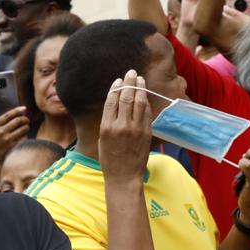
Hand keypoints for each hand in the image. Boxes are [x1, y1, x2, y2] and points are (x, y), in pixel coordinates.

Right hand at [0, 103, 29, 184]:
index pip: (8, 115)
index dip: (17, 111)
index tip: (24, 108)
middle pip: (16, 121)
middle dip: (24, 119)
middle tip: (26, 119)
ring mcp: (5, 139)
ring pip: (21, 129)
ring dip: (26, 126)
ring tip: (27, 126)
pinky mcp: (11, 146)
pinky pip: (22, 137)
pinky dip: (25, 134)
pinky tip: (24, 134)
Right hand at [99, 70, 151, 184]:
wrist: (124, 177)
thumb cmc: (110, 160)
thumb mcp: (103, 140)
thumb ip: (108, 122)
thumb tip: (115, 104)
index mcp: (107, 127)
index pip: (112, 100)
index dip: (116, 88)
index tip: (118, 80)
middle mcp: (121, 126)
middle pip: (126, 97)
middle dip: (129, 82)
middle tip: (131, 72)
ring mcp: (136, 129)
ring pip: (139, 102)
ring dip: (140, 88)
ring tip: (140, 79)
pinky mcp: (146, 133)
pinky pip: (146, 113)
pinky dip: (145, 102)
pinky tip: (144, 96)